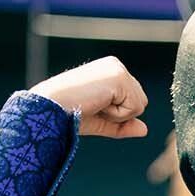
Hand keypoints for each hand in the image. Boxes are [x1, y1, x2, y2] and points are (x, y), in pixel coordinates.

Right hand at [30, 56, 147, 138]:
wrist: (49, 109)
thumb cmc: (68, 114)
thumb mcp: (101, 122)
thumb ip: (123, 125)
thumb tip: (145, 130)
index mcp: (110, 71)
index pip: (132, 101)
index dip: (116, 113)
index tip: (92, 106)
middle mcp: (116, 66)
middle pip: (140, 102)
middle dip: (119, 114)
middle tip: (93, 106)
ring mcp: (118, 70)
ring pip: (140, 106)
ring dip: (118, 115)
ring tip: (95, 104)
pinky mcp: (119, 78)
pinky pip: (134, 108)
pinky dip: (117, 114)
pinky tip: (97, 103)